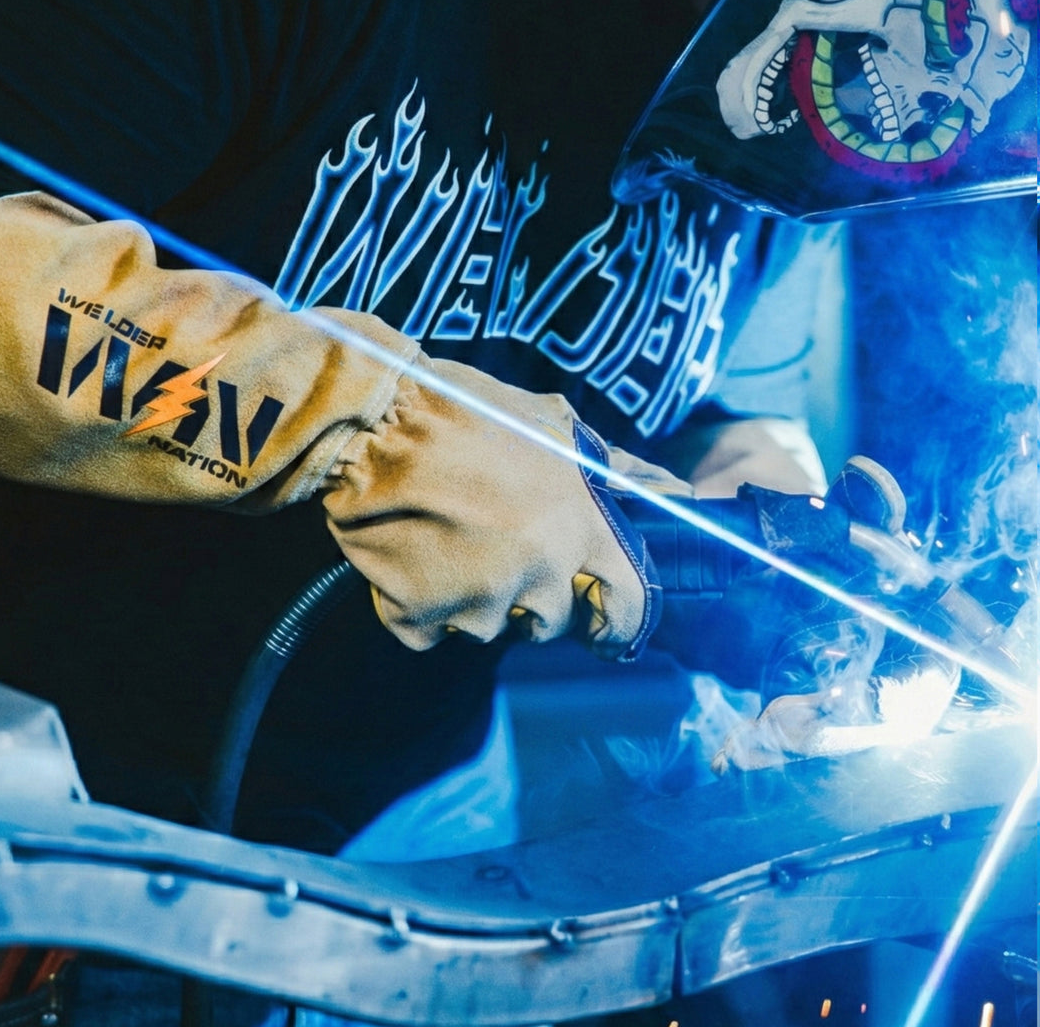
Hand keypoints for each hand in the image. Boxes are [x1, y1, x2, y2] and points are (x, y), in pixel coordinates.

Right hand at [321, 357, 689, 658]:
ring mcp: (479, 599)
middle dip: (530, 600)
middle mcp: (539, 571)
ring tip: (445, 540)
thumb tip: (667, 488)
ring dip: (471, 599)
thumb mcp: (553, 423)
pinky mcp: (422, 613)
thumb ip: (612, 467)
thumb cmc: (462, 410)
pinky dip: (420, 606)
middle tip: (497, 554)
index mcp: (579, 526)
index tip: (607, 627)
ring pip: (486, 626)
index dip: (619, 621)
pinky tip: (410, 557)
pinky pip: (430, 630)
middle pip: (550, 622)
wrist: (373, 421)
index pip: (629, 604)